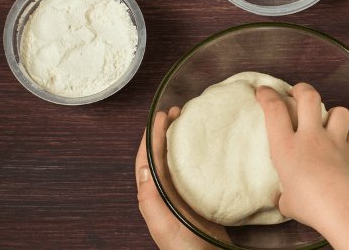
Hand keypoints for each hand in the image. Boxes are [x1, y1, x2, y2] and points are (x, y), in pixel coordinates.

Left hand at [135, 107, 225, 249]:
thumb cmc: (184, 249)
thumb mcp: (163, 225)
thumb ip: (150, 199)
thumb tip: (142, 167)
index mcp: (153, 196)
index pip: (147, 159)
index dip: (151, 136)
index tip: (160, 116)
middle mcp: (165, 192)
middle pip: (160, 155)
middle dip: (164, 131)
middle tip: (176, 112)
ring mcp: (181, 194)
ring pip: (176, 160)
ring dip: (178, 139)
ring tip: (188, 122)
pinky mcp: (198, 198)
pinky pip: (194, 170)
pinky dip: (195, 154)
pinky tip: (206, 148)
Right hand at [256, 83, 348, 249]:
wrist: (345, 211)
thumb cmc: (311, 208)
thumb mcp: (287, 202)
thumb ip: (284, 194)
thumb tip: (284, 198)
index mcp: (286, 148)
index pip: (274, 109)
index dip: (266, 94)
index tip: (262, 91)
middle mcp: (311, 138)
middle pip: (308, 96)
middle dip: (300, 89)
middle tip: (296, 94)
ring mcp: (335, 142)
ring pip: (338, 111)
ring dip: (331, 112)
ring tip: (325, 121)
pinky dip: (348, 138)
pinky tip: (343, 145)